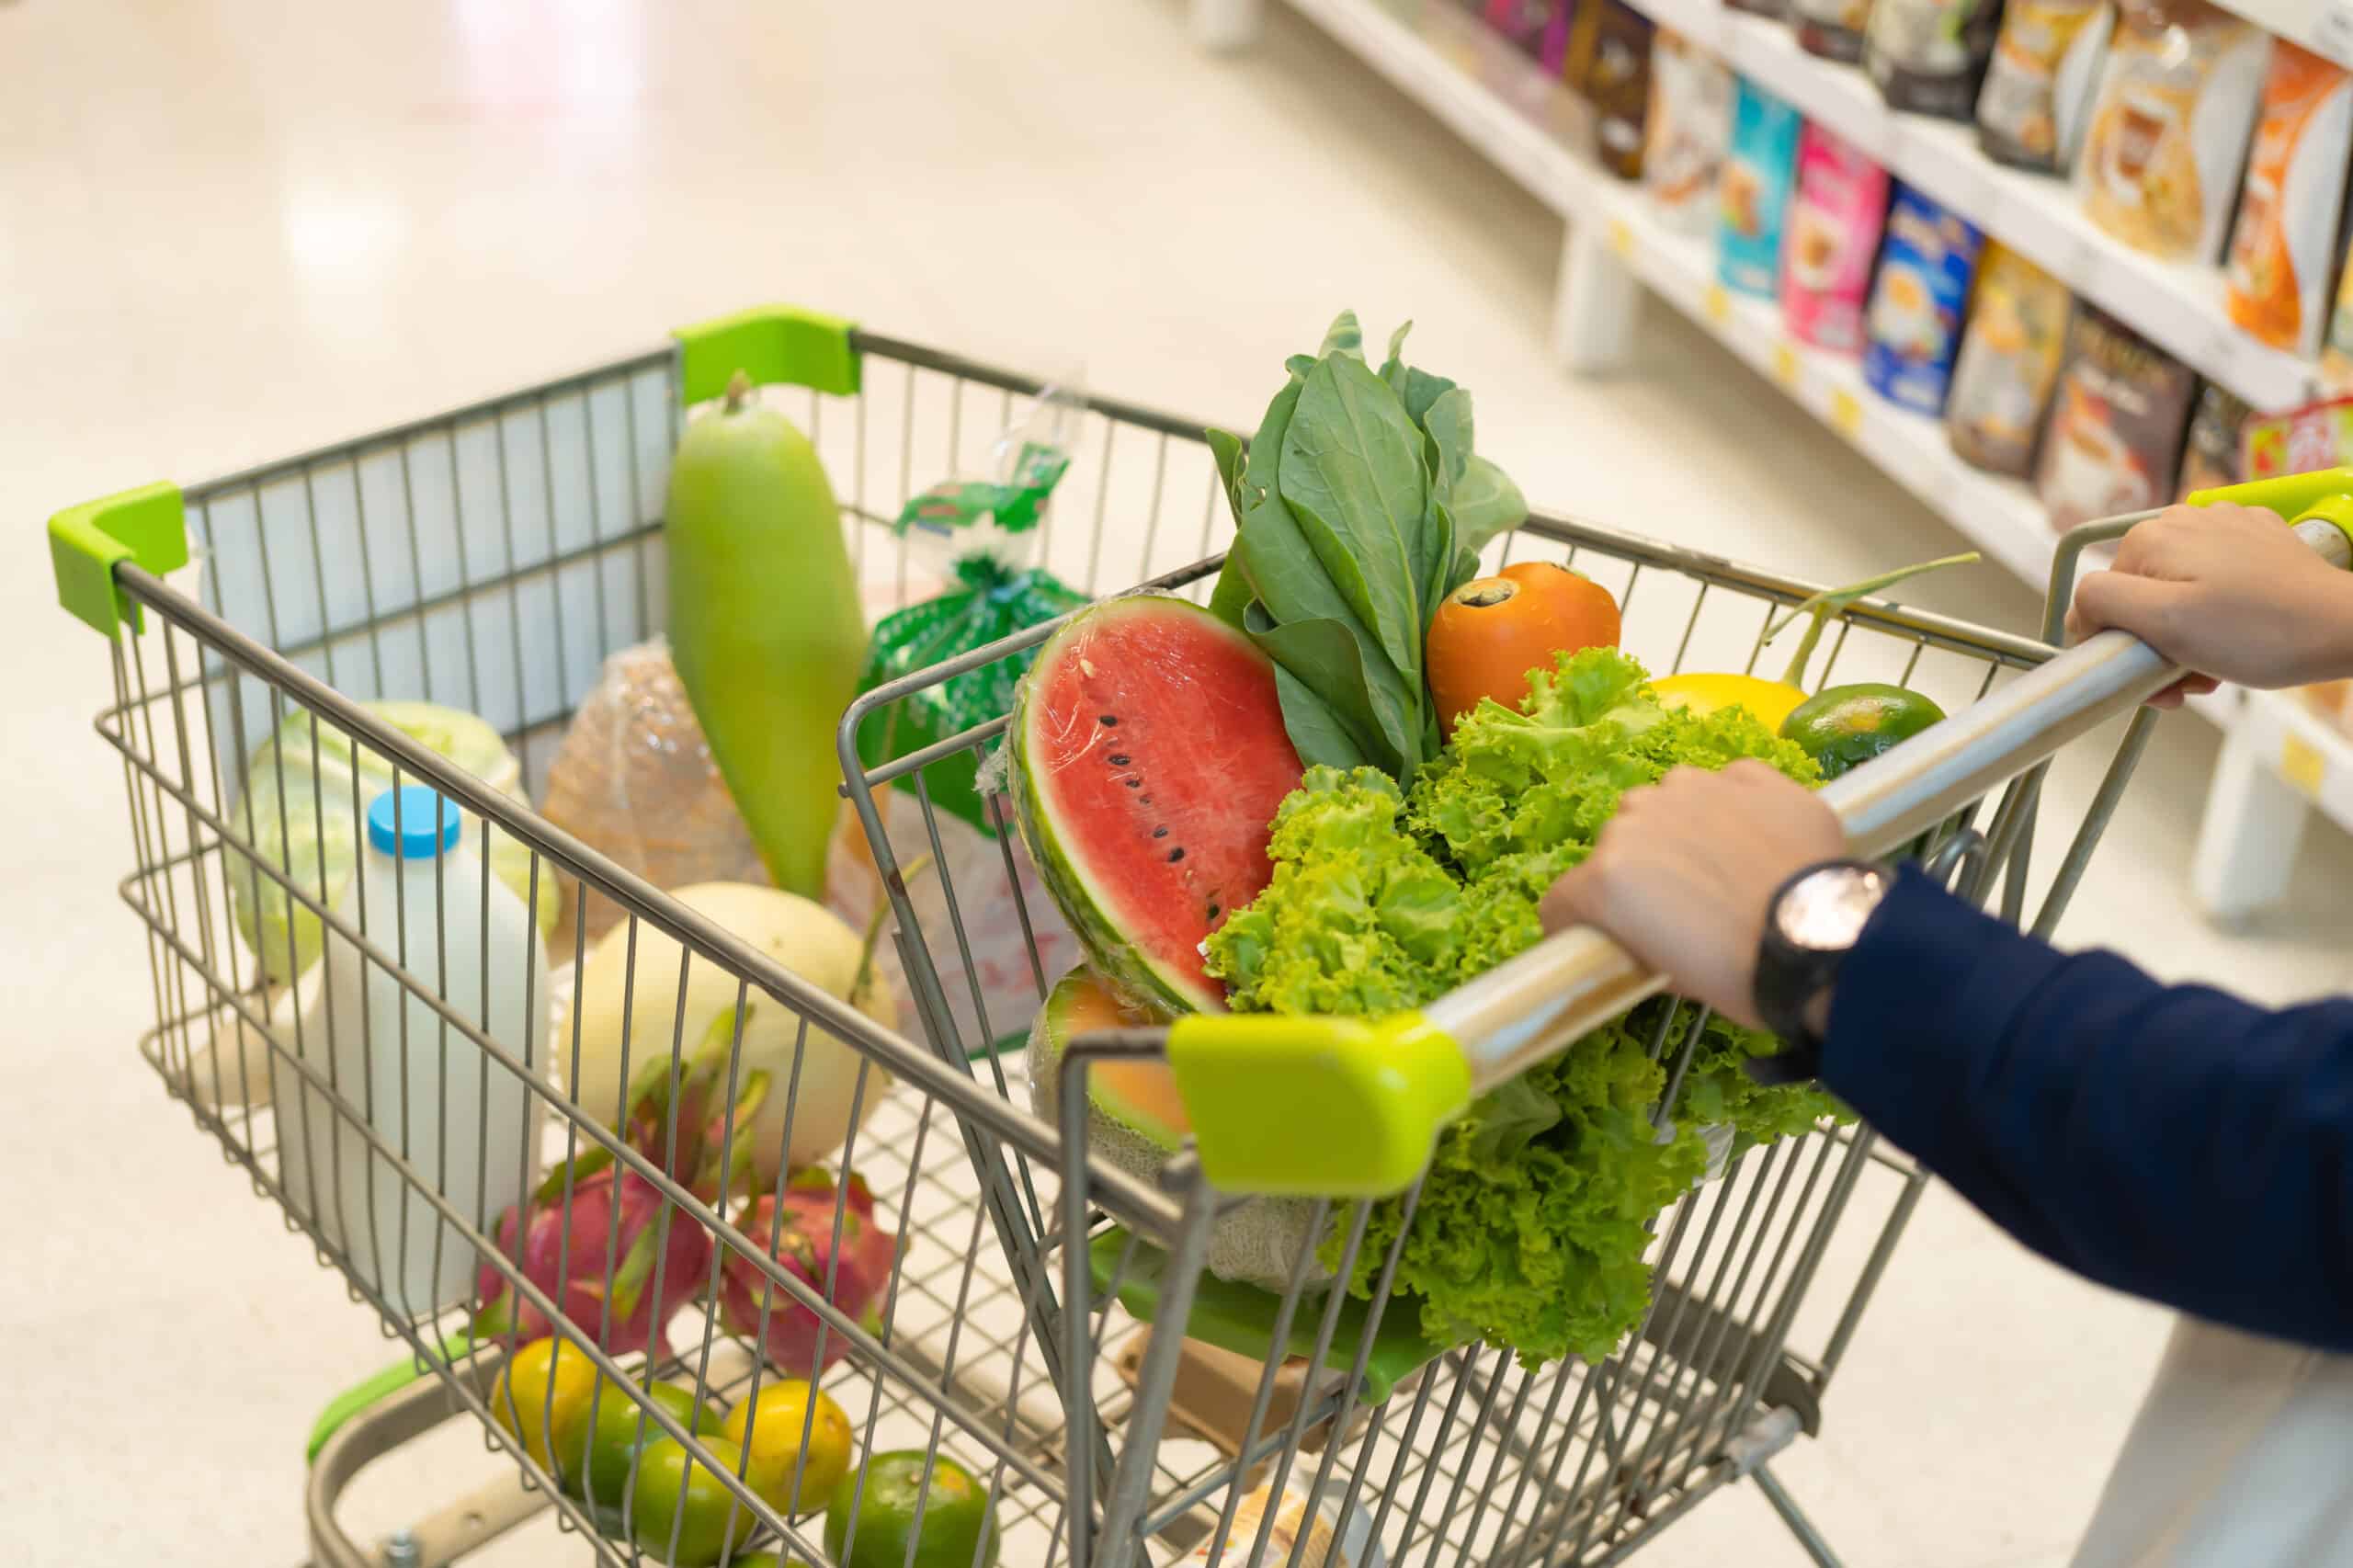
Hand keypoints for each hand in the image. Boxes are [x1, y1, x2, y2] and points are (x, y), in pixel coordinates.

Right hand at [1540, 761, 1843, 1029]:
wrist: (1826, 946)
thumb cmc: (1740, 976)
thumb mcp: (1670, 977)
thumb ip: (1641, 942)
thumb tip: (1648, 937)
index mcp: (1607, 877)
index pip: (1562, 900)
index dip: (1579, 925)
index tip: (1603, 941)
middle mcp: (1638, 819)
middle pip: (1617, 843)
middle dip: (1637, 871)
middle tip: (1678, 907)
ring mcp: (1697, 788)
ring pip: (1668, 801)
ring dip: (1680, 827)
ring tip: (1721, 864)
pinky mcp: (1753, 776)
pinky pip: (1728, 784)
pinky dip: (1734, 807)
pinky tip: (1759, 839)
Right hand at [2064, 503, 2352, 706]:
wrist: (2344, 626)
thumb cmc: (2258, 632)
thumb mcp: (2164, 623)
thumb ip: (2101, 603)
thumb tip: (2078, 608)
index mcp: (2149, 539)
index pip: (2100, 600)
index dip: (2120, 648)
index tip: (2154, 680)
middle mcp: (2181, 520)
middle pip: (2139, 595)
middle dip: (2155, 644)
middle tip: (2188, 679)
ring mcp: (2224, 526)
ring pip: (2176, 590)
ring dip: (2185, 634)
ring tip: (2216, 662)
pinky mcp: (2257, 539)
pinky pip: (2214, 579)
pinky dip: (2217, 612)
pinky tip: (2239, 633)